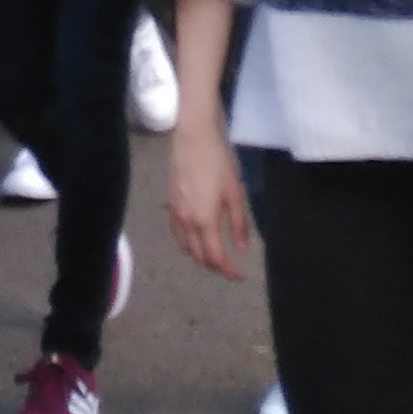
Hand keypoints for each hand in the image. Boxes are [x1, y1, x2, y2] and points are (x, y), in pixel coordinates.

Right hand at [167, 112, 250, 278]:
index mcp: (204, 221)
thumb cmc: (218, 162)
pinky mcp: (170, 204)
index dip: (228, 270)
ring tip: (216, 255)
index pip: (215, 257)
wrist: (193, 138)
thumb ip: (239, 224)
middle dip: (215, 266)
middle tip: (231, 266)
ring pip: (185, 247)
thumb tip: (241, 249)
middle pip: (198, 256)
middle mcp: (186, 222)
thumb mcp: (235, 193)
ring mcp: (175, 213)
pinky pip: (178, 234)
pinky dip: (189, 244)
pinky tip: (198, 238)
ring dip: (200, 256)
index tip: (240, 275)